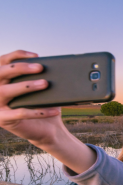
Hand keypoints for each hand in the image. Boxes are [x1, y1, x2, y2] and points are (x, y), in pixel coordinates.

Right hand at [0, 50, 95, 173]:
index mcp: (2, 79)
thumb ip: (41, 77)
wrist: (47, 129)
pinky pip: (20, 113)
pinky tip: (55, 110)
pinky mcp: (4, 120)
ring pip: (5, 91)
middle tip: (40, 68)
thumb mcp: (42, 90)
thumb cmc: (44, 106)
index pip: (3, 61)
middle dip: (20, 68)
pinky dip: (39, 111)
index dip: (17, 55)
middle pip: (1, 73)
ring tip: (45, 84)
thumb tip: (55, 66)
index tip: (36, 56)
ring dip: (27, 86)